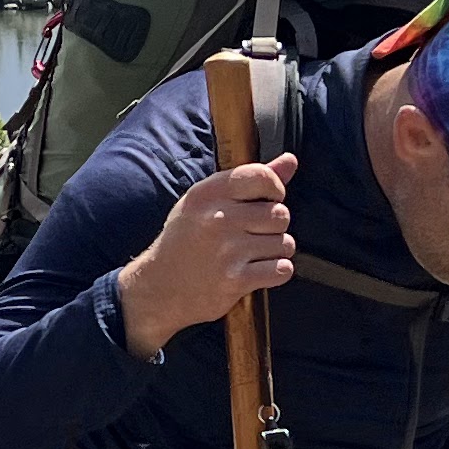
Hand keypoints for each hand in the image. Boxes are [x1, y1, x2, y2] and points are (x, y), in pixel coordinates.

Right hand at [112, 153, 297, 358]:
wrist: (157, 289)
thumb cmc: (185, 241)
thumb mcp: (206, 203)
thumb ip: (250, 180)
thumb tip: (291, 160)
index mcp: (207, 194)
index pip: (263, 177)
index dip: (275, 189)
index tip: (266, 201)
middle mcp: (217, 218)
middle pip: (280, 213)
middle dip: (274, 226)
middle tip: (253, 235)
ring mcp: (227, 251)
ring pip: (285, 243)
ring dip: (275, 252)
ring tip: (251, 255)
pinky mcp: (235, 280)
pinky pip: (282, 270)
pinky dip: (275, 272)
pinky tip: (255, 272)